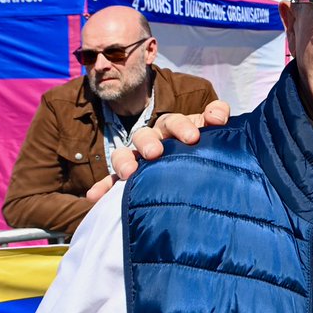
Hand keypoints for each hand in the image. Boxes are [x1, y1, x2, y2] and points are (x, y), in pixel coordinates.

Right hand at [114, 99, 231, 180]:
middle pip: (144, 135)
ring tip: (127, 173)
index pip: (174, 121)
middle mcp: (153, 140)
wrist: (198, 171)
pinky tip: (94, 197)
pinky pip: (112, 182)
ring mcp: (138, 159)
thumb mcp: (212, 130)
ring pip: (124, 154)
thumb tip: (217, 116)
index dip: (182, 127)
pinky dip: (104, 187)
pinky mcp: (129, 178)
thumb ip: (216, 115)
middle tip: (155, 153)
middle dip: (148, 142)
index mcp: (172, 127)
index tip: (193, 138)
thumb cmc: (203, 146)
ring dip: (123, 161)